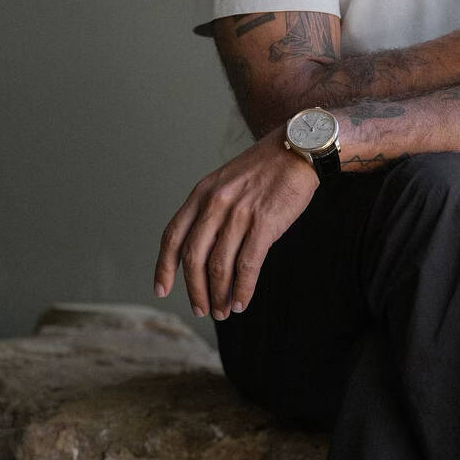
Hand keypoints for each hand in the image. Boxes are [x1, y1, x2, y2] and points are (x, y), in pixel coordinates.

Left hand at [153, 129, 319, 319]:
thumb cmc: (266, 168)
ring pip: (220, 266)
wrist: (298, 147)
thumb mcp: (227, 181)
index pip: (173, 236)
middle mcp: (215, 204)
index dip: (164, 267)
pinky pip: (247, 265)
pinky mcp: (265, 223)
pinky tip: (240, 302)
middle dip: (195, 290)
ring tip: (222, 311)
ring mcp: (239, 214)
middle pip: (194, 257)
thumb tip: (208, 251)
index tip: (161, 289)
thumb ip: (213, 210)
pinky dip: (242, 289)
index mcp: (202, 194)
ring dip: (219, 295)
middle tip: (201, 309)